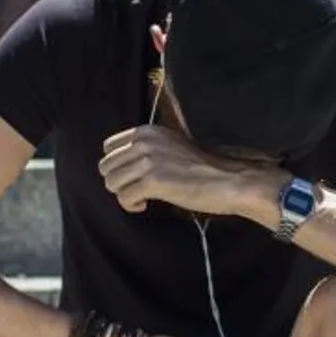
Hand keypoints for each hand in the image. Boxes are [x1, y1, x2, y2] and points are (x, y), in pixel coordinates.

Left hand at [99, 124, 268, 216]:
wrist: (229, 180)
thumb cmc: (202, 168)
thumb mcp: (171, 145)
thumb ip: (147, 149)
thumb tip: (120, 165)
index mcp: (147, 131)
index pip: (109, 147)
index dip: (118, 165)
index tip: (134, 176)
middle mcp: (144, 142)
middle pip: (106, 166)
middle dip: (119, 181)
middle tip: (138, 190)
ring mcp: (148, 161)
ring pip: (111, 182)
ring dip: (124, 194)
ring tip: (143, 198)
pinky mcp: (153, 181)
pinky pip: (123, 197)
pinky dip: (131, 205)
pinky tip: (146, 205)